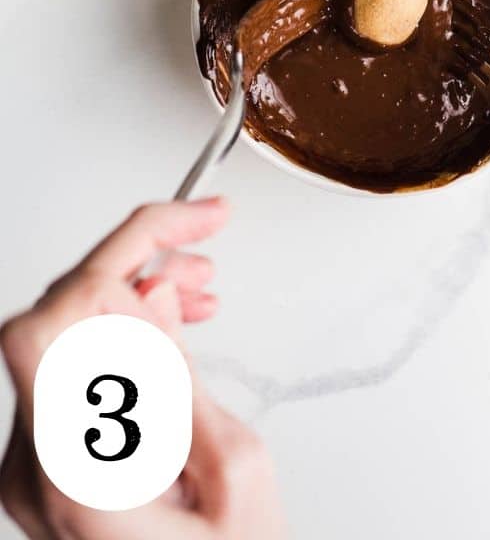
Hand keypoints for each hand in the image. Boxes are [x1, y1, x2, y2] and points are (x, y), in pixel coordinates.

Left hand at [0, 199, 283, 538]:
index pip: (48, 327)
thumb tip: (147, 295)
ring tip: (200, 293)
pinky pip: (70, 372)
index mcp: (81, 478)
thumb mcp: (240, 472)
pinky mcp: (45, 469)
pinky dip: (120, 338)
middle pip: (57, 320)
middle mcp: (35, 474)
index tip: (181, 228)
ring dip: (131, 297)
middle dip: (134, 268)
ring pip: (62, 337)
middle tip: (202, 263)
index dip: (114, 255)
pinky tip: (170, 329)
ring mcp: (32, 474)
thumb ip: (183, 376)